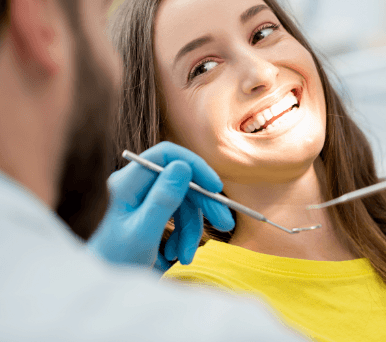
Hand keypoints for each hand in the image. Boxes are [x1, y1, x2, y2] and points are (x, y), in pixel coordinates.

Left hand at [88, 142, 234, 269]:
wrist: (105, 284)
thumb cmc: (117, 262)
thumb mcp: (143, 234)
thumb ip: (163, 200)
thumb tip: (183, 166)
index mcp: (127, 183)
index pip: (166, 155)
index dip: (195, 166)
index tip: (216, 187)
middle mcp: (135, 184)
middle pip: (181, 180)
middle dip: (203, 205)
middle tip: (225, 223)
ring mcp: (143, 197)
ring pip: (183, 201)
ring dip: (191, 229)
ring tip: (185, 257)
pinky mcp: (151, 211)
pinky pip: (178, 215)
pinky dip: (183, 235)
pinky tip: (176, 255)